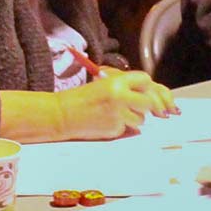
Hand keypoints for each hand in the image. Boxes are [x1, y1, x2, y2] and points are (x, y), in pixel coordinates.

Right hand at [57, 70, 175, 139]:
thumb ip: (124, 87)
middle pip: (149, 102)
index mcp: (116, 82)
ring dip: (135, 118)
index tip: (148, 93)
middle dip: (147, 106)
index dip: (148, 87)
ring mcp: (118, 115)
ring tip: (117, 114)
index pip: (146, 81)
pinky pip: (128, 129)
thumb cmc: (81, 98)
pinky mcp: (115, 129)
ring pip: (141, 119)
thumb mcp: (103, 84)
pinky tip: (107, 122)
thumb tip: (149, 94)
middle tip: (140, 108)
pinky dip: (122, 127)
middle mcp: (120, 97)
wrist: (62, 114)